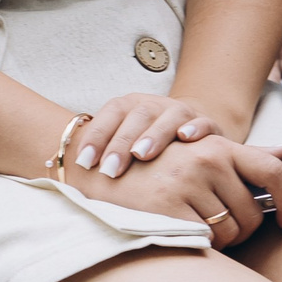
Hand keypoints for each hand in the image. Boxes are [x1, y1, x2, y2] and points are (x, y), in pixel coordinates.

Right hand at [73, 133, 281, 249]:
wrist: (103, 174)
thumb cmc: (157, 168)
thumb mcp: (199, 152)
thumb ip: (244, 156)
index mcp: (217, 146)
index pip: (272, 171)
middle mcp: (206, 160)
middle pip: (253, 214)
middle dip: (242, 230)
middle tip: (220, 228)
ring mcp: (187, 184)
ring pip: (231, 232)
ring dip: (221, 241)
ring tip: (197, 228)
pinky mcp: (169, 209)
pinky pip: (205, 242)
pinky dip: (201, 246)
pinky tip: (183, 234)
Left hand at [74, 91, 221, 179]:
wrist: (189, 135)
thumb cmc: (147, 150)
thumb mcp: (126, 150)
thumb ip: (105, 156)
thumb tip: (72, 177)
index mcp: (132, 106)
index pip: (112, 112)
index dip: (97, 135)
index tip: (85, 162)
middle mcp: (156, 105)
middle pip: (138, 114)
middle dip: (121, 142)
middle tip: (110, 169)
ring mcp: (183, 113)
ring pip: (169, 115)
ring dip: (154, 134)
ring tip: (141, 154)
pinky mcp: (209, 126)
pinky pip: (204, 122)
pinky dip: (196, 127)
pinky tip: (186, 138)